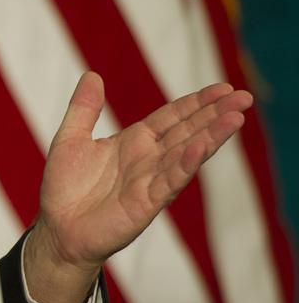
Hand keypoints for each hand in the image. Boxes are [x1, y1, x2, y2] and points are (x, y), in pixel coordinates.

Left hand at [24, 71, 251, 302]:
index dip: (197, 102)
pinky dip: (186, 164)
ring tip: (236, 118)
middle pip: (188, 131)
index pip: (173, 116)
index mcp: (135, 142)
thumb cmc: (66, 187)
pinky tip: (201, 148)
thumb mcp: (70, 138)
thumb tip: (92, 74)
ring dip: (211, 136)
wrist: (58, 228)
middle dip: (215, 114)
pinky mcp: (146, 202)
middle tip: (244, 97)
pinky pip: (169, 180)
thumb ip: (84, 108)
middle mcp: (149, 159)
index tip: (224, 88)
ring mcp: (151, 180)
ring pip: (187, 153)